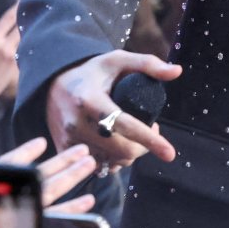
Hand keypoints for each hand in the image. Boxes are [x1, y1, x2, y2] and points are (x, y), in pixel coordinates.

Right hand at [45, 50, 181, 170]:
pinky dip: (111, 161)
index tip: (170, 154)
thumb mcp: (116, 60)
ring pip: (110, 162)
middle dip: (143, 147)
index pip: (126, 125)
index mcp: (90, 100)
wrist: (51, 84)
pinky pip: (96, 166)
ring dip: (128, 155)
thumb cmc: (90, 72)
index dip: (150, 140)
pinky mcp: (63, 149)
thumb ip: (147, 64)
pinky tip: (114, 148)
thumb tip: (176, 71)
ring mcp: (69, 138)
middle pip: (120, 150)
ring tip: (130, 138)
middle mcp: (77, 122)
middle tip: (149, 132)